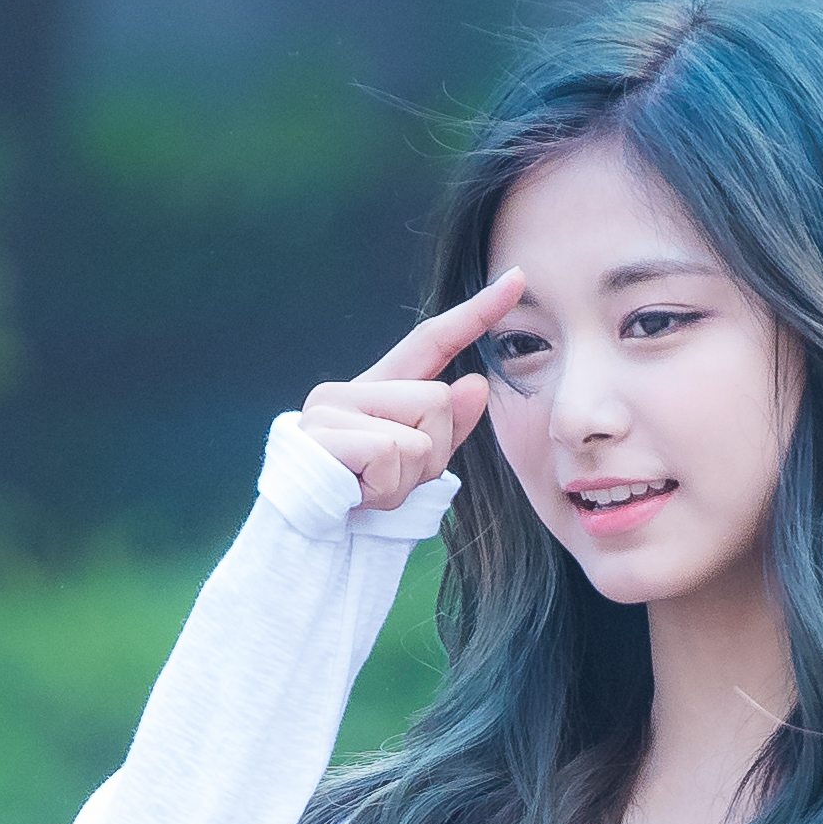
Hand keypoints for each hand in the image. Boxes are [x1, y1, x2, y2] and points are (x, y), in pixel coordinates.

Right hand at [299, 265, 526, 509]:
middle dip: (430, 455)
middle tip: (387, 482)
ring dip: (407, 479)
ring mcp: (330, 409)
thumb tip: (477, 383)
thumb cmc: (360, 505)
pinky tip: (355, 496)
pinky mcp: (322, 434)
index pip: (431, 342)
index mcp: (374, 393)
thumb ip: (448, 427)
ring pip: (419, 435)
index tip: (518, 278)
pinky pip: (392, 455)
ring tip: (369, 492)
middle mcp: (347, 390)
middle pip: (436, 401)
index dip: (476, 312)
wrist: (305, 545)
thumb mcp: (416, 467)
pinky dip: (386, 489)